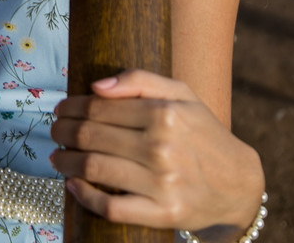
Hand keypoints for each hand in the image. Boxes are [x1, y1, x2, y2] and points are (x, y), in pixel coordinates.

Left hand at [51, 69, 263, 236]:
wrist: (238, 183)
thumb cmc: (203, 133)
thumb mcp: (182, 94)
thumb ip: (140, 80)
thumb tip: (97, 86)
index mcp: (165, 113)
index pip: (99, 107)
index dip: (71, 107)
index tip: (60, 110)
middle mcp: (162, 147)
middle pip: (91, 136)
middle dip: (63, 132)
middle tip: (55, 132)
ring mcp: (162, 183)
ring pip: (94, 169)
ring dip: (65, 163)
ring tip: (57, 158)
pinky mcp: (163, 213)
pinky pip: (111, 207)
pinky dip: (85, 197)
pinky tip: (73, 186)